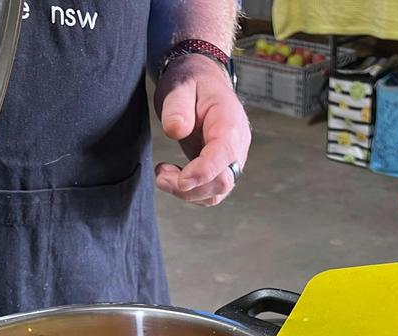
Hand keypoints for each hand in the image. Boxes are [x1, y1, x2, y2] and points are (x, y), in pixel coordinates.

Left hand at [153, 53, 249, 206]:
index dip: (203, 172)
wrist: (202, 81)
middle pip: (222, 181)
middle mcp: (236, 146)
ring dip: (188, 194)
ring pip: (216, 192)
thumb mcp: (180, 85)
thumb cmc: (192, 82)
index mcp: (229, 123)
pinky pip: (210, 191)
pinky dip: (190, 192)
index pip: (224, 154)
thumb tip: (175, 130)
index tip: (181, 181)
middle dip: (191, 188)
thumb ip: (177, 107)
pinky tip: (172, 176)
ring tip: (163, 175)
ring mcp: (231, 160)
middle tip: (161, 176)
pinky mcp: (220, 169)